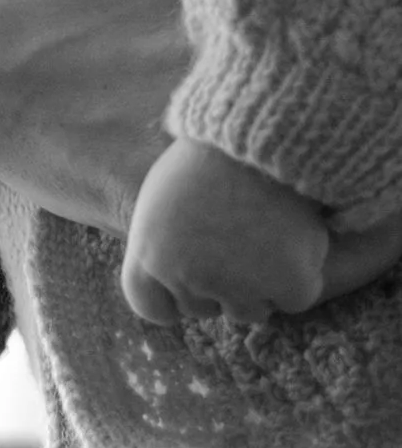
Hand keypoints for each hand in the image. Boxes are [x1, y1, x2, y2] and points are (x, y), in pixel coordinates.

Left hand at [122, 137, 326, 324]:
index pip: (150, 307)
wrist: (263, 135)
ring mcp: (240, 286)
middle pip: (202, 309)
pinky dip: (297, 276)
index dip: (169, 296)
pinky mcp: (289, 284)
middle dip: (215, 285)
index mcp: (149, 254)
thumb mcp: (159, 199)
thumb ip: (161, 243)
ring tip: (261, 236)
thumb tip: (170, 276)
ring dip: (257, 286)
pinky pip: (293, 298)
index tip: (186, 278)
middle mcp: (189, 278)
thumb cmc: (208, 159)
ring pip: (249, 312)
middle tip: (232, 240)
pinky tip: (290, 238)